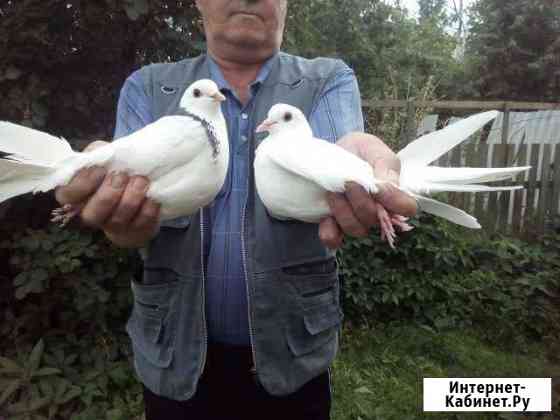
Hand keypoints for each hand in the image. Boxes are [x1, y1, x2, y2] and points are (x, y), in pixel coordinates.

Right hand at [54, 141, 160, 247]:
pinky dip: (148, 207)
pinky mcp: (135, 232)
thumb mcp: (104, 157)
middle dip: (110, 192)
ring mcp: (113, 227)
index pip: (68, 195)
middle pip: (92, 213)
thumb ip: (98, 152)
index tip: (101, 170)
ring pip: (118, 219)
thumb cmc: (115, 172)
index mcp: (76, 196)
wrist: (138, 191)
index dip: (84, 184)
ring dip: (132, 197)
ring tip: (142, 180)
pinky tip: (152, 196)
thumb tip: (102, 153)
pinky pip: (141, 223)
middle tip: (123, 176)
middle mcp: (90, 215)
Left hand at [318, 132, 416, 248]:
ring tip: (333, 192)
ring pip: (355, 229)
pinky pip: (334, 239)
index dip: (394, 203)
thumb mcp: (373, 149)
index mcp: (393, 194)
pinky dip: (330, 232)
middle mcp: (377, 212)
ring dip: (342, 210)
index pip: (407, 209)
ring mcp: (356, 220)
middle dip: (360, 200)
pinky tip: (326, 218)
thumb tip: (390, 189)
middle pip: (374, 220)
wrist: (331, 152)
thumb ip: (385, 166)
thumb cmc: (358, 150)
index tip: (377, 188)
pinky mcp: (335, 225)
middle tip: (348, 182)